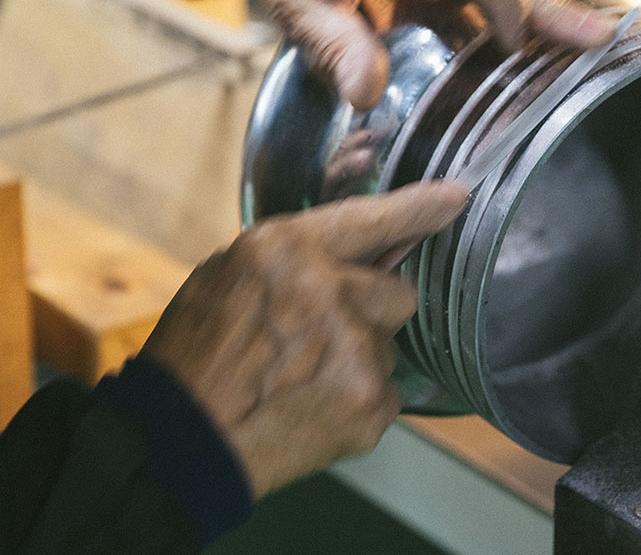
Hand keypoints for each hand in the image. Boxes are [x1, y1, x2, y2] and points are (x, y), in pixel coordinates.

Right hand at [139, 182, 466, 497]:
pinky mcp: (371, 401)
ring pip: (388, 343)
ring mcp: (355, 348)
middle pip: (397, 290)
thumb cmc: (196, 356)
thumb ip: (289, 258)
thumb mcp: (226, 275)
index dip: (419, 207)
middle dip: (372, 309)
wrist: (184, 442)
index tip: (457, 198)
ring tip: (302, 379)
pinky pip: (385, 390)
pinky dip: (357, 399)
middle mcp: (328, 290)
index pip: (369, 218)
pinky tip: (312, 408)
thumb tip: (344, 253)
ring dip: (359, 356)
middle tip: (322, 335)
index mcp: (285, 250)